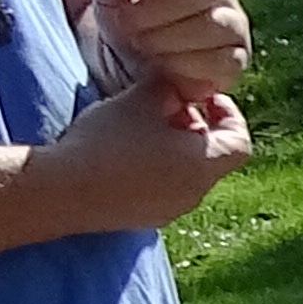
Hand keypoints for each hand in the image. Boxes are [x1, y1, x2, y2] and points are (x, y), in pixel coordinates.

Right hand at [32, 74, 256, 232]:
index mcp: (205, 165)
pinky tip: (122, 149)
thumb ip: (167, 87)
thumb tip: (176, 85)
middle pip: (211, 156)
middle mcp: (195, 194)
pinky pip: (161, 189)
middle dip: (195, 126)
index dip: (229, 114)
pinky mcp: (142, 219)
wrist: (63, 191)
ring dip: (173, 146)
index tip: (205, 96)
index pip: (240, 141)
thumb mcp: (140, 100)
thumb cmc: (108, 141)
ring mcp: (169, 211)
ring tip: (141, 123)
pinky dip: (154, 167)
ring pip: (185, 173)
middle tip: (167, 104)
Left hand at [94, 0, 250, 103]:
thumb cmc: (125, 28)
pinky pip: (221, 59)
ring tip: (144, 48)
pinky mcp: (235, 60)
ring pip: (215, 22)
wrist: (133, 76)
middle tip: (128, 26)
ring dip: (169, 38)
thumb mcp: (106, 0)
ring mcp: (232, 24)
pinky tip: (164, 69)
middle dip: (158, 9)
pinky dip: (186, 65)